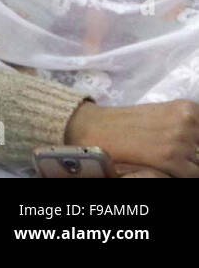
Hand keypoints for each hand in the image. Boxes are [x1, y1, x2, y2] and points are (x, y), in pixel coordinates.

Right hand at [65, 100, 198, 176]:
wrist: (94, 128)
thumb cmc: (126, 124)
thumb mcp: (162, 117)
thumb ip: (185, 126)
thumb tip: (196, 143)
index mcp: (187, 109)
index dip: (198, 143)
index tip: (192, 149)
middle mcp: (188, 121)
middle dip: (195, 155)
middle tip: (178, 156)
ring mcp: (180, 140)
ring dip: (190, 167)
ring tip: (170, 162)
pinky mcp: (170, 158)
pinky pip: (192, 175)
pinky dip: (182, 175)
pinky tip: (166, 170)